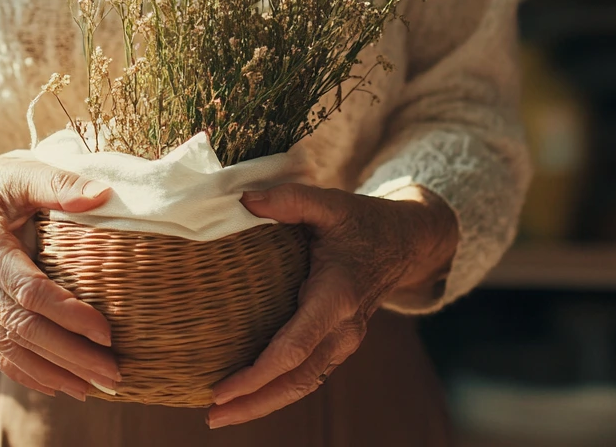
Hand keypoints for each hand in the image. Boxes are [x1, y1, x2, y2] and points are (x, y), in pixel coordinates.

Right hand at [0, 142, 121, 399]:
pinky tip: (57, 385)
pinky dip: (26, 372)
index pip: (27, 289)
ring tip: (92, 388)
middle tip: (112, 374)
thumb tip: (104, 195)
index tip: (105, 331)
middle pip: (20, 328)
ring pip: (6, 347)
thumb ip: (58, 184)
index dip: (67, 313)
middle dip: (68, 355)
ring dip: (51, 372)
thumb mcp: (15, 173)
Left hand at [207, 183, 457, 427]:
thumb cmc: (362, 221)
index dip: (258, 374)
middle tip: (211, 416)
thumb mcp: (329, 202)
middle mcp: (343, 329)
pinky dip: (276, 390)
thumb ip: (289, 199)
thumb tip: (242, 200)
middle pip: (297, 380)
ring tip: (220, 415)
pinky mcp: (338, 344)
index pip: (295, 348)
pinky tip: (246, 396)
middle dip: (254, 402)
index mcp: (336, 297)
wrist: (404, 243)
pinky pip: (307, 375)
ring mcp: (344, 341)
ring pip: (303, 385)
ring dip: (263, 404)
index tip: (222, 388)